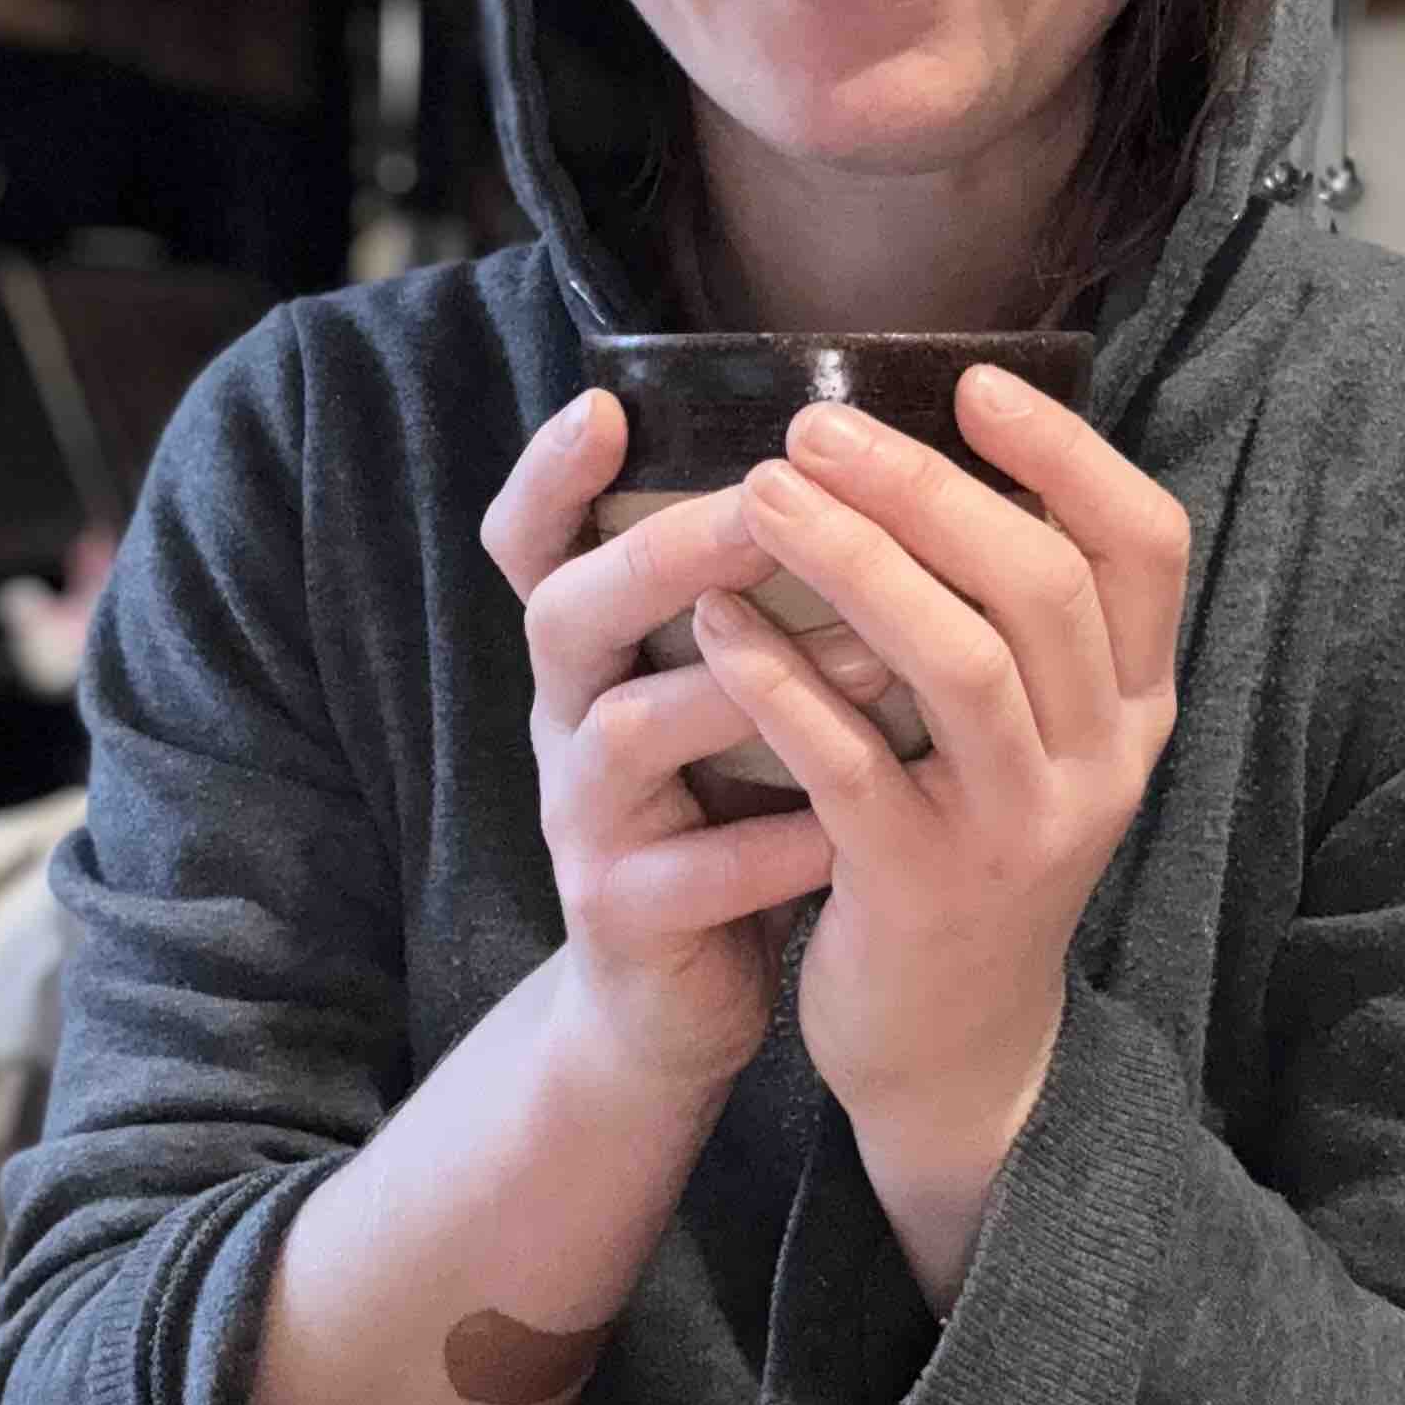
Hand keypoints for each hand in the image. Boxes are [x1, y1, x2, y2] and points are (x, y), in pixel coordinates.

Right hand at [480, 391, 884, 1097]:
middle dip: (668, 552)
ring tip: (866, 652)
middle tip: (769, 502)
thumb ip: (760, 593)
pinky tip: (851, 824)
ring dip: (744, 687)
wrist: (676, 998)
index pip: (532, 541)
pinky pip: (688, 875)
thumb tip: (872, 458)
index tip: (603, 406)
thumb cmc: (730, 804)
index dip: (548, 475)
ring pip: (628, 731)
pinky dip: (773, 846)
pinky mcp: (617, 917)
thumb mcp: (726, 685)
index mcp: (592, 648)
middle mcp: (566, 716)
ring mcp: (581, 819)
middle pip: (569, 611)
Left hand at [688, 369, 1187, 1141]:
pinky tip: (717, 623)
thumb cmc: (965, 844)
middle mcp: (1100, 761)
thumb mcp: (1028, 734)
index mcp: (1134, 702)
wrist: (952, 1052)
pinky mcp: (923, 891)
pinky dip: (780, 683)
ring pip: (955, 664)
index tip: (975, 382)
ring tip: (759, 494)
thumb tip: (935, 445)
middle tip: (814, 427)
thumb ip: (1009, 616)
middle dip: (924, 488)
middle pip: (1038, 584)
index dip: (1067, 454)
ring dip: (851, 562)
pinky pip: (851, 765)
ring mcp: (1020, 830)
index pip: (1146, 545)